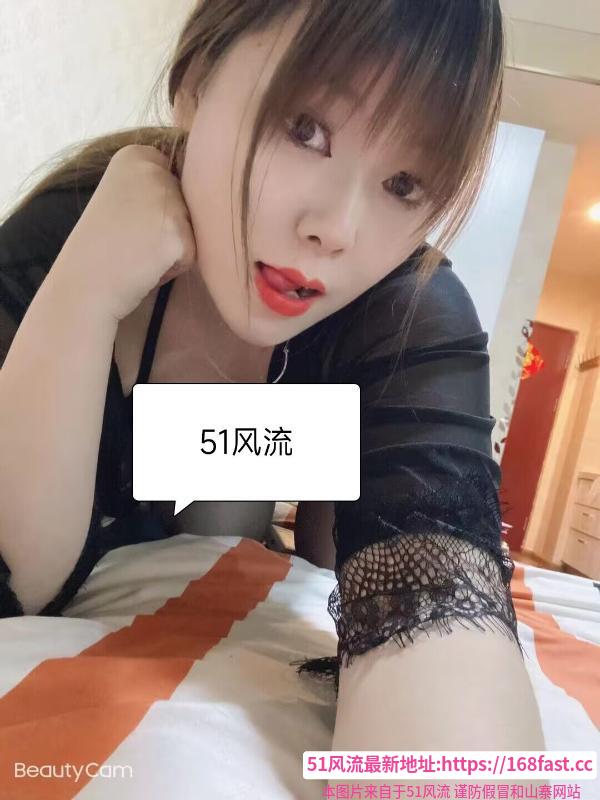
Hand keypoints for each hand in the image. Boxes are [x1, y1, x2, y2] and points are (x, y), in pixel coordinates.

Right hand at [56, 144, 196, 320]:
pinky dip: (174, 267)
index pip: (178, 177)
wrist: (83, 284)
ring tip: (139, 253)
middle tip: (132, 240)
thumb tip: (203, 192)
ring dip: (173, 247)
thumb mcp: (123, 197)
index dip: (160, 207)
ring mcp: (165, 201)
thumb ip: (155, 186)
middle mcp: (151, 169)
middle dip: (169, 228)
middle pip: (190, 202)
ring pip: (194, 228)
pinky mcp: (177, 234)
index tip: (129, 218)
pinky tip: (145, 266)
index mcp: (135, 155)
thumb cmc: (102, 247)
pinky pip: (193, 253)